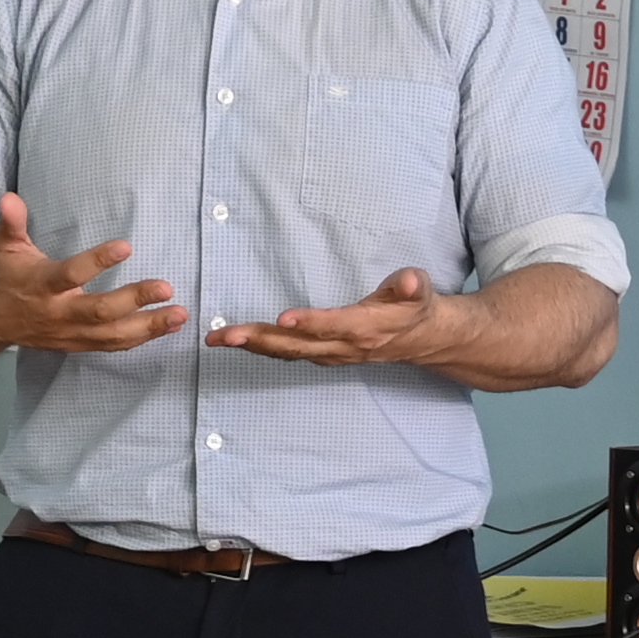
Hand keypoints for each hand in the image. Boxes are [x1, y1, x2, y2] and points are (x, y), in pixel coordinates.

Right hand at [0, 195, 184, 356]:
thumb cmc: (1, 275)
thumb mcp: (4, 245)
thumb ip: (11, 222)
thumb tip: (10, 197)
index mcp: (41, 285)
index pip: (71, 275)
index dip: (97, 262)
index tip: (126, 246)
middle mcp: (58, 313)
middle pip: (100, 312)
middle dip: (135, 301)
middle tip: (166, 287)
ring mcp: (70, 333)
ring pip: (112, 335)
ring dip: (149, 326)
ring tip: (179, 314)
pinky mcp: (78, 343)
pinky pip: (113, 345)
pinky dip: (142, 338)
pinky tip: (168, 327)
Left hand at [204, 267, 456, 368]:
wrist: (422, 339)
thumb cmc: (415, 307)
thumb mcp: (420, 291)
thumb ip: (411, 286)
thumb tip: (409, 283)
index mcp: (365, 328)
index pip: (333, 326)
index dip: (310, 323)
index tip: (283, 318)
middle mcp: (344, 347)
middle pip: (297, 347)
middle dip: (258, 341)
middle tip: (222, 336)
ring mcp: (331, 354)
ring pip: (287, 353)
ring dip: (251, 346)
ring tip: (216, 339)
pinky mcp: (323, 354)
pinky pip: (288, 354)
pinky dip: (261, 348)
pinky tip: (237, 341)